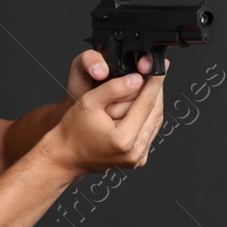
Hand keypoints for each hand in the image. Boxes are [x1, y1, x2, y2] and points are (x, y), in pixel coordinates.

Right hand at [42, 60, 166, 177]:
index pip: (147, 104)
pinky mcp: (137, 158)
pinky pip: (149, 132)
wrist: (66, 156)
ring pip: (155, 122)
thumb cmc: (73, 131)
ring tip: (149, 85)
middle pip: (156, 113)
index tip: (160, 68)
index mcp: (123, 139)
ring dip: (153, 103)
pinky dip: (147, 116)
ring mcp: (137, 158)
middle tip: (155, 73)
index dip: (154, 82)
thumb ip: (114, 88)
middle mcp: (134, 152)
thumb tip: (137, 79)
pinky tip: (142, 104)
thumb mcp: (89, 102)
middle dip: (156, 91)